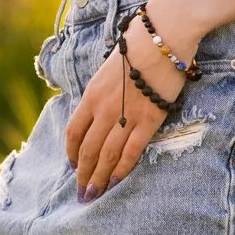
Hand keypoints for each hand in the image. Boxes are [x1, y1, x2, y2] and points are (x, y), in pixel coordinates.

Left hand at [64, 10, 193, 200]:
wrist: (162, 40)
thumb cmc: (138, 48)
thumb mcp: (108, 70)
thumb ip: (102, 92)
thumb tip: (99, 109)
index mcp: (91, 95)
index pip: (74, 131)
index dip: (71, 152)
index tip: (73, 166)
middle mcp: (104, 109)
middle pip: (88, 149)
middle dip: (83, 173)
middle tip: (82, 192)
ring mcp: (126, 116)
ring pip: (107, 155)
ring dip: (99, 177)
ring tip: (94, 194)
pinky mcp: (149, 121)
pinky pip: (131, 151)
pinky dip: (122, 170)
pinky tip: (116, 182)